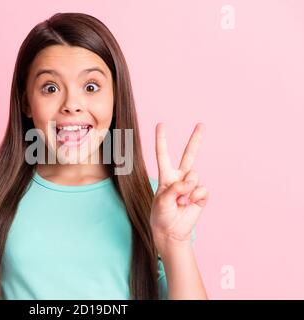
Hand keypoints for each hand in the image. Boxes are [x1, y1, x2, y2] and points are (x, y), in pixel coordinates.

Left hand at [150, 123, 209, 255]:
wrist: (171, 232)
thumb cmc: (161, 216)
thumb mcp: (161, 202)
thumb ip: (174, 189)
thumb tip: (190, 183)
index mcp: (166, 176)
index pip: (163, 154)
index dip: (162, 140)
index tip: (161, 124)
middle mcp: (180, 177)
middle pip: (189, 155)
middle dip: (196, 139)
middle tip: (201, 124)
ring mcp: (192, 186)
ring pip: (194, 176)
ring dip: (187, 190)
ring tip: (180, 202)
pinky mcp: (201, 196)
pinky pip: (202, 190)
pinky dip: (195, 198)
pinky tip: (189, 204)